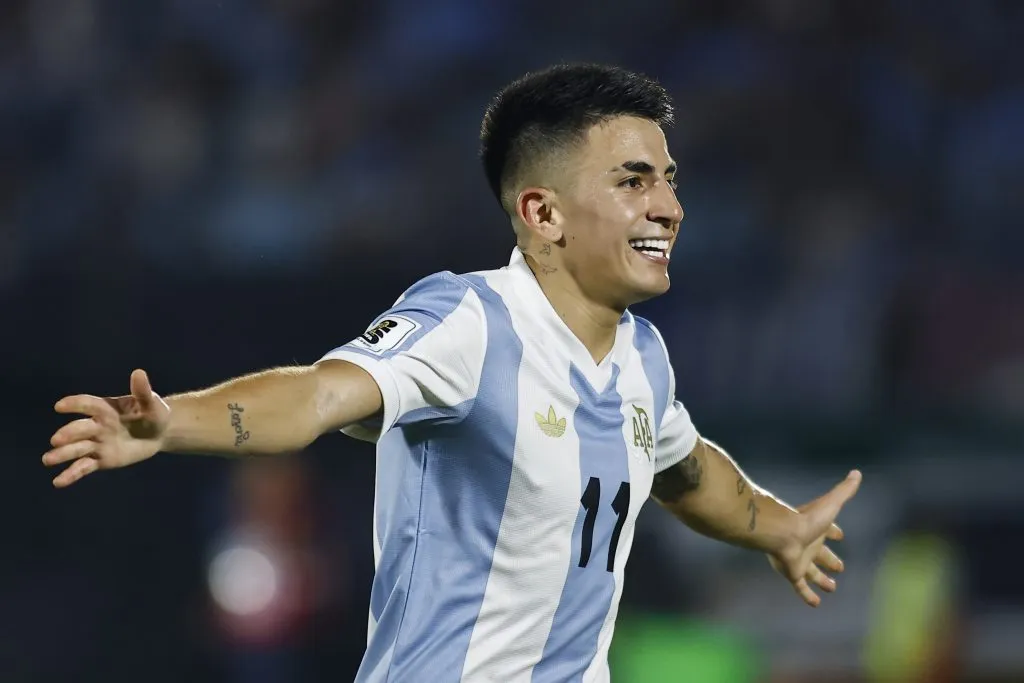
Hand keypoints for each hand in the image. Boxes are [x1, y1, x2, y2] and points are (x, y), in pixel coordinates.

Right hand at [43, 369, 170, 487]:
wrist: (160, 434)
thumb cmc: (154, 414)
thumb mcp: (152, 403)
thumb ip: (142, 391)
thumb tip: (139, 373)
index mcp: (106, 408)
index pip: (87, 404)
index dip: (74, 404)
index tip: (60, 406)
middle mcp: (96, 426)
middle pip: (79, 429)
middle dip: (68, 434)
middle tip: (57, 440)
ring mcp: (97, 444)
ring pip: (77, 449)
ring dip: (62, 454)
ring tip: (48, 460)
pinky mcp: (101, 460)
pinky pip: (84, 467)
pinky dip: (71, 474)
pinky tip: (58, 482)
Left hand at [767, 470, 861, 606]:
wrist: (781, 533)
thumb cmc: (806, 519)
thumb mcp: (830, 504)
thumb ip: (844, 490)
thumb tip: (857, 472)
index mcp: (816, 529)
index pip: (827, 529)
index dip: (833, 531)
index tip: (841, 534)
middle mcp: (807, 544)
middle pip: (821, 554)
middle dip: (830, 560)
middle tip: (840, 567)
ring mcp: (799, 560)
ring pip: (811, 572)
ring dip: (821, 580)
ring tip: (832, 587)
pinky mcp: (792, 573)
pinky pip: (801, 587)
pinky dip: (808, 596)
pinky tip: (817, 604)